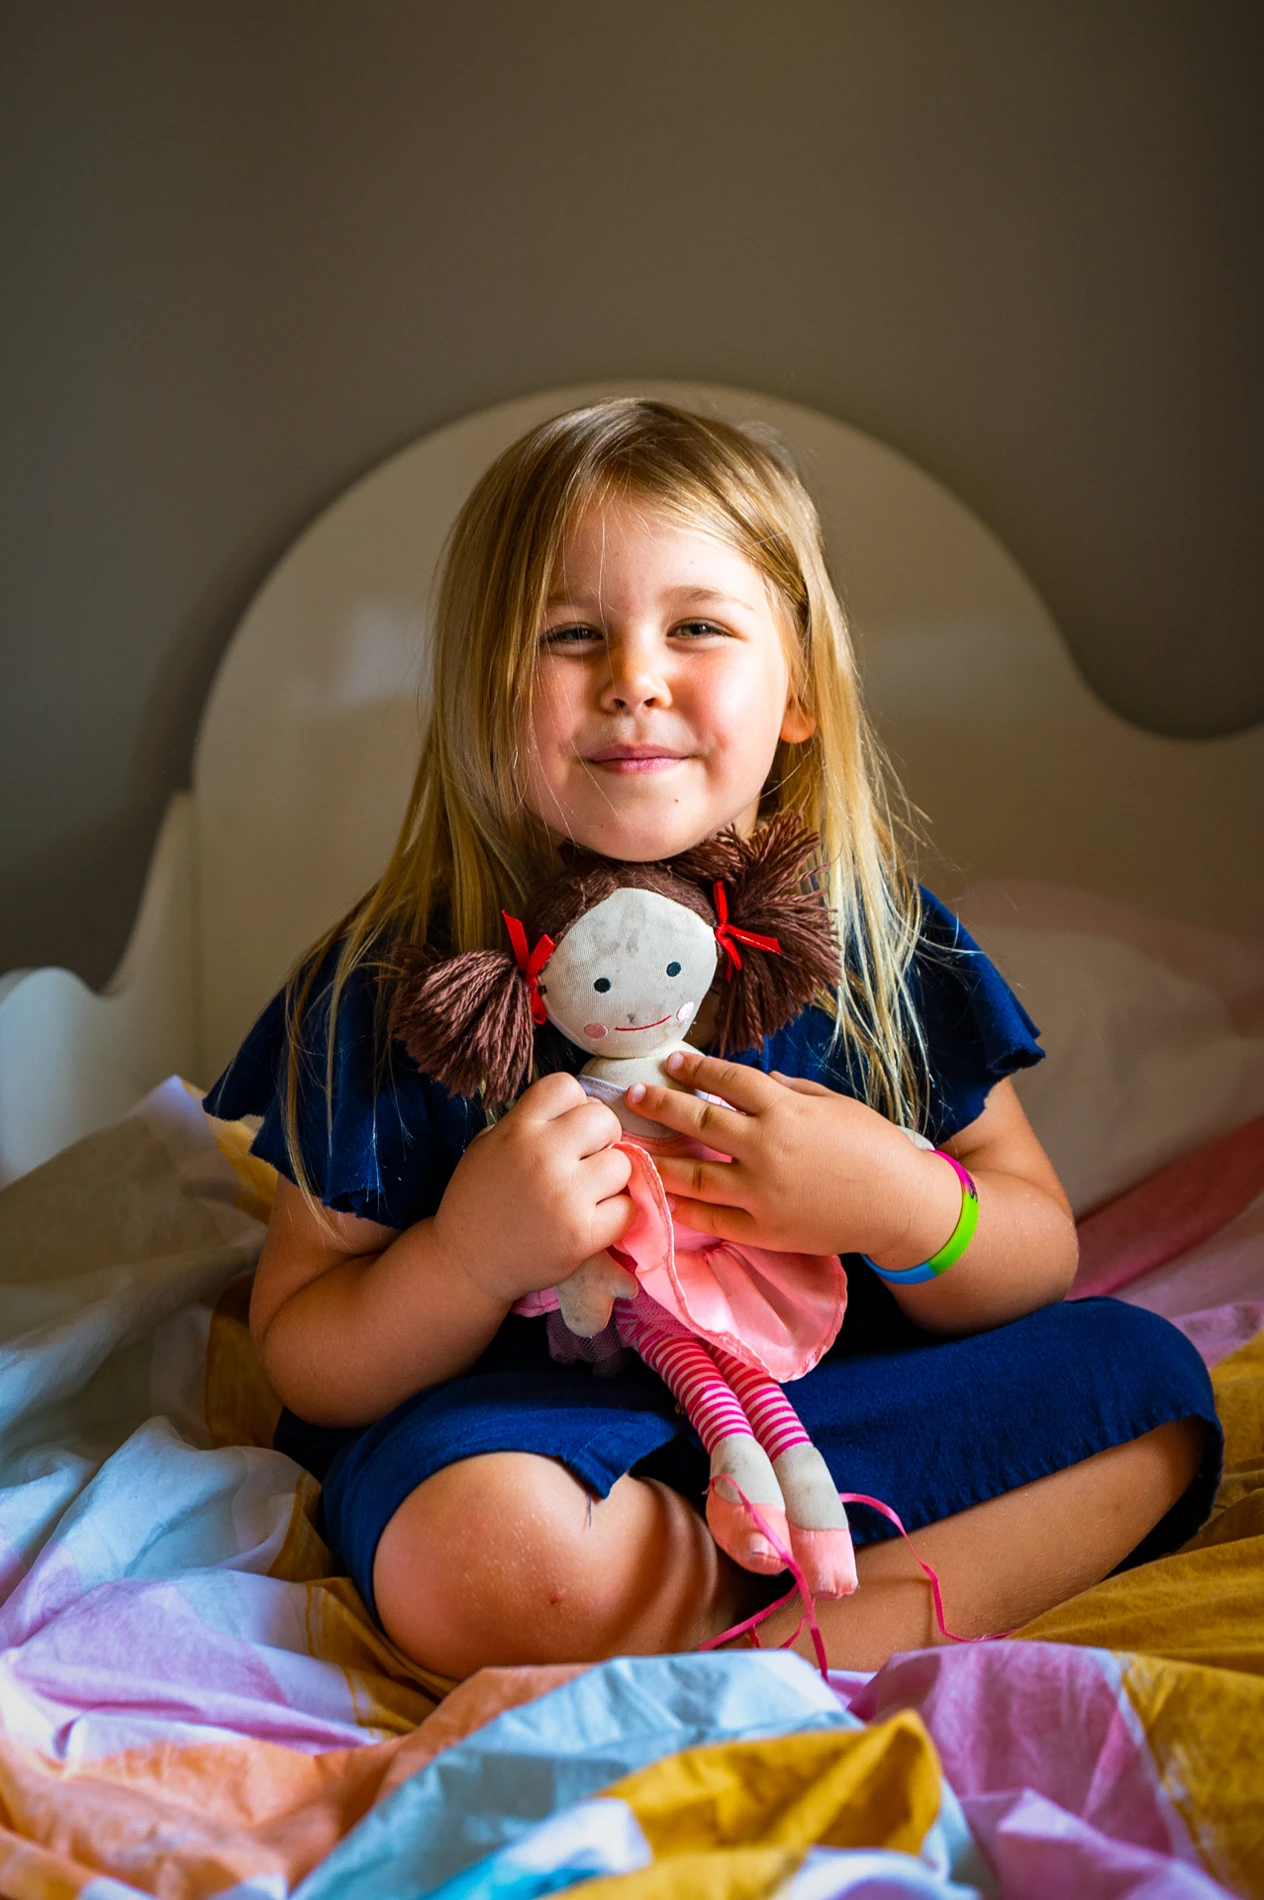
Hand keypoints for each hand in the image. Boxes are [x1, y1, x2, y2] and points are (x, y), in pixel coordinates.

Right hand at [432, 1073, 633, 1302]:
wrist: (466, 1264)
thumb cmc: (479, 1202)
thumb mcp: (487, 1147)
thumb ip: (527, 1124)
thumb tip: (578, 1112)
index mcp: (517, 1130)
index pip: (566, 1086)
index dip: (574, 1105)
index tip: (568, 1129)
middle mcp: (542, 1155)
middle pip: (604, 1119)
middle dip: (602, 1138)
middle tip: (588, 1160)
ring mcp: (564, 1195)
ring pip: (623, 1164)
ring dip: (612, 1178)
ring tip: (591, 1192)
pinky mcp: (581, 1234)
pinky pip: (628, 1208)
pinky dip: (618, 1213)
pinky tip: (596, 1218)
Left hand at [625, 1050, 959, 1264]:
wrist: (901, 1204)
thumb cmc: (875, 1146)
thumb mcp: (835, 1104)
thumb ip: (792, 1091)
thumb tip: (760, 1081)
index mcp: (785, 1110)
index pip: (726, 1081)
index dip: (694, 1069)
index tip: (671, 1063)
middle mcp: (765, 1147)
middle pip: (698, 1122)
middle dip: (660, 1105)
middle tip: (632, 1096)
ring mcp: (761, 1192)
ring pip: (693, 1175)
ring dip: (659, 1159)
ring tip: (633, 1151)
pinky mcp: (764, 1228)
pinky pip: (712, 1219)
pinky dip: (683, 1208)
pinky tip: (663, 1197)